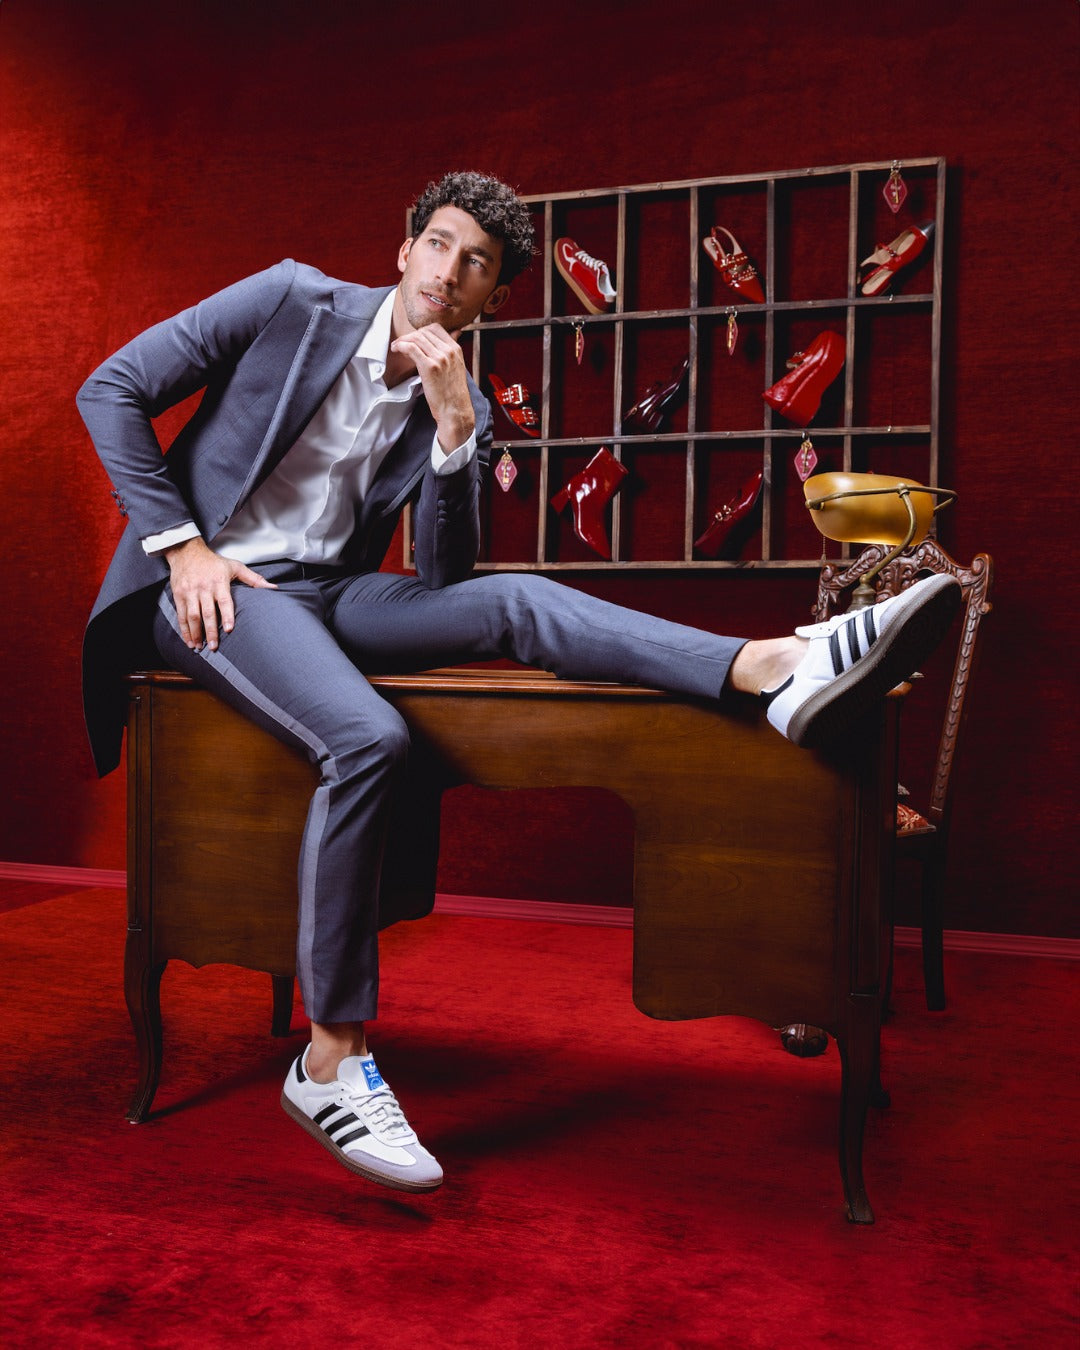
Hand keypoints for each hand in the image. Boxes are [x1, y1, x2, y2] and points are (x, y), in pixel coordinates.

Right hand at [164, 536, 275, 650]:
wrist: (186, 551)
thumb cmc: (214, 561)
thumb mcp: (234, 566)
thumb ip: (253, 579)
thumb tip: (273, 588)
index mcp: (219, 581)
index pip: (224, 601)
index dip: (227, 615)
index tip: (229, 629)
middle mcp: (203, 587)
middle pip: (207, 612)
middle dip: (210, 631)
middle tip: (214, 647)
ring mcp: (189, 591)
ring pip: (192, 616)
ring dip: (196, 633)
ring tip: (199, 647)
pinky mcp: (178, 594)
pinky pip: (181, 614)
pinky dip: (184, 629)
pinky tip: (189, 640)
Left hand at [390, 324, 474, 453]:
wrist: (455, 411)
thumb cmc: (453, 394)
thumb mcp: (457, 368)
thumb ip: (451, 352)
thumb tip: (453, 335)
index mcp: (456, 349)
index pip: (435, 329)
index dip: (421, 331)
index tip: (413, 339)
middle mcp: (449, 351)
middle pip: (424, 332)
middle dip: (410, 336)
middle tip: (401, 343)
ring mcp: (440, 358)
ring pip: (416, 338)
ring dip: (403, 340)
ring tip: (396, 347)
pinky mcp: (430, 367)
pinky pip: (411, 348)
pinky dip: (401, 346)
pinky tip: (396, 349)